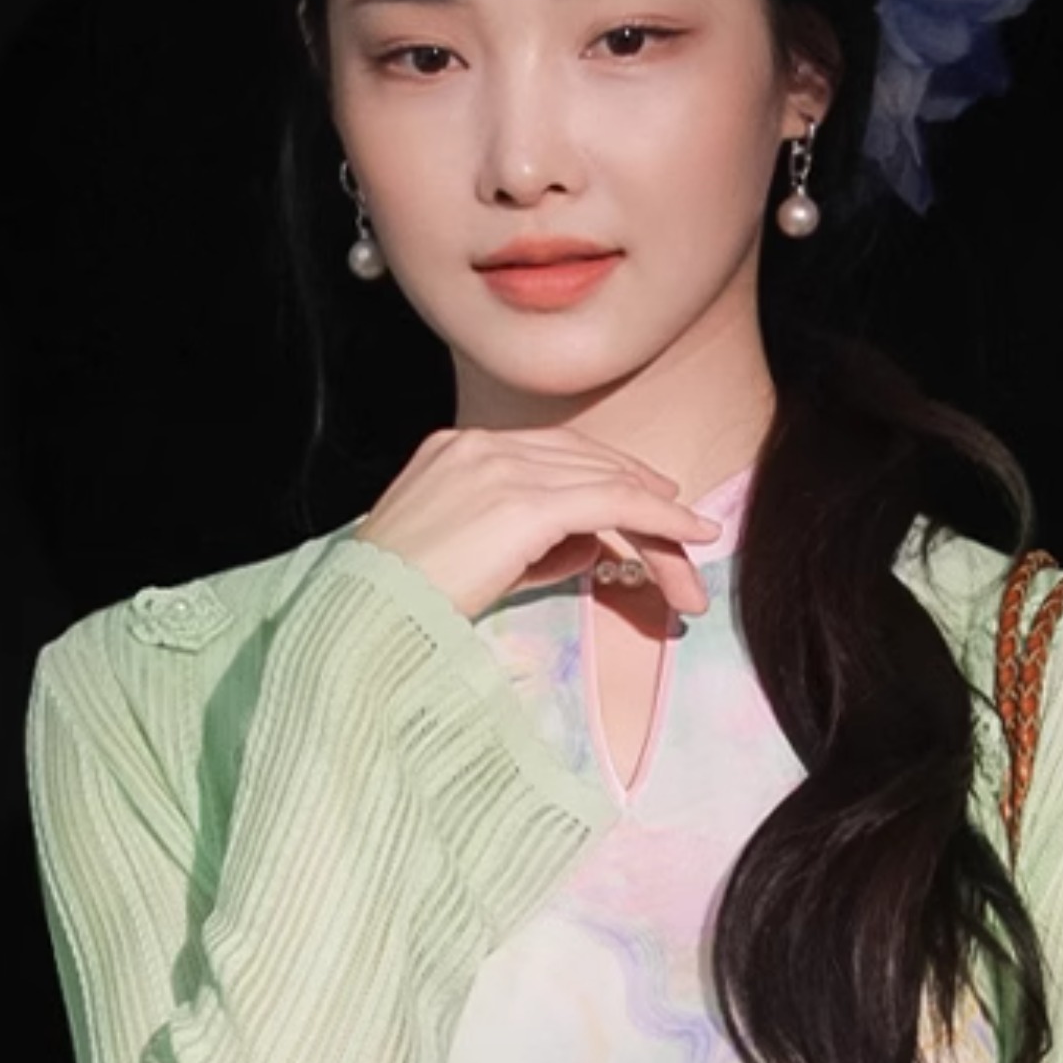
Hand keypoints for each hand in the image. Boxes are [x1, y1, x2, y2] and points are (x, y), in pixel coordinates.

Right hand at [355, 423, 721, 625]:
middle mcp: (481, 446)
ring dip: (658, 515)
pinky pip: (611, 501)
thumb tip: (586, 547)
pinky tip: (689, 536)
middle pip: (585, 460)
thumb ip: (525, 543)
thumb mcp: (467, 560)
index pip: (553, 453)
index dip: (606, 473)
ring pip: (604, 479)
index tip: (645, 499)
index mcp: (458, 450)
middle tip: (686, 530)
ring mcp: (500, 468)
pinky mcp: (522, 502)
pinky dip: (658, 518)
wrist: (366, 616)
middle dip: (641, 495)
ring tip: (696, 543)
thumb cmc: (406, 604)